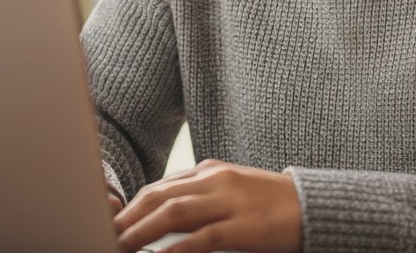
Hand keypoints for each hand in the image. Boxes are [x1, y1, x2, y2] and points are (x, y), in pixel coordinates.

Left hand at [114, 160, 300, 252]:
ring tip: (119, 246)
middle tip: (103, 236)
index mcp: (209, 171)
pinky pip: (202, 237)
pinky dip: (176, 249)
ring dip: (141, 232)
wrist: (313, 206)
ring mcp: (229, 201)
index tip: (109, 223)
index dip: (130, 206)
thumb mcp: (229, 192)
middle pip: (158, 196)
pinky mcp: (243, 225)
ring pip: (173, 212)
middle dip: (127, 218)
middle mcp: (214, 180)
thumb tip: (162, 213)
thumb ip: (198, 198)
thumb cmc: (269, 205)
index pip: (158, 187)